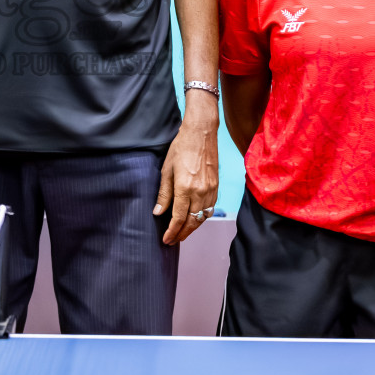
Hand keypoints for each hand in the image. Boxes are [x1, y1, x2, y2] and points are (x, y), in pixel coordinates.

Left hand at [154, 90, 219, 244]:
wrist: (201, 133)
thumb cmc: (181, 148)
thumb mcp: (166, 170)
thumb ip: (164, 194)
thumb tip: (158, 212)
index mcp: (185, 188)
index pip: (179, 218)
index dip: (172, 232)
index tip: (166, 240)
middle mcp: (200, 192)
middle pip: (192, 222)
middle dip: (182, 234)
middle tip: (173, 240)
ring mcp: (211, 190)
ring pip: (203, 217)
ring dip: (193, 227)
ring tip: (182, 232)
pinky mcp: (216, 186)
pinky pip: (210, 208)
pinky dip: (202, 217)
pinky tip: (195, 218)